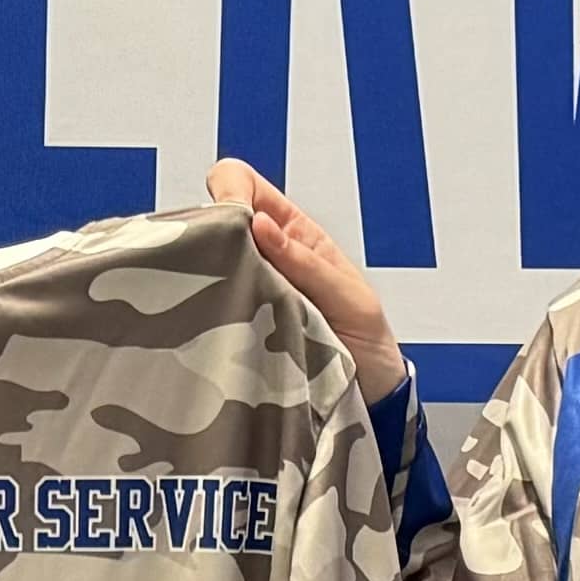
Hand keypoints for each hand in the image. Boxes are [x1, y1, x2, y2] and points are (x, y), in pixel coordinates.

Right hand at [206, 161, 408, 401]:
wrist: (371, 395)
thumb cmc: (367, 338)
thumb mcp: (347, 295)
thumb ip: (306, 262)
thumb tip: (258, 223)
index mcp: (294, 232)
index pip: (245, 185)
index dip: (232, 191)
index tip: (232, 221)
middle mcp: (264, 256)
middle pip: (216, 222)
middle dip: (213, 234)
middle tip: (221, 264)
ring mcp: (246, 291)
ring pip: (207, 266)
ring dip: (211, 277)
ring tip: (224, 299)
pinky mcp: (235, 327)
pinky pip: (212, 309)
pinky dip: (210, 312)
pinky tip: (218, 323)